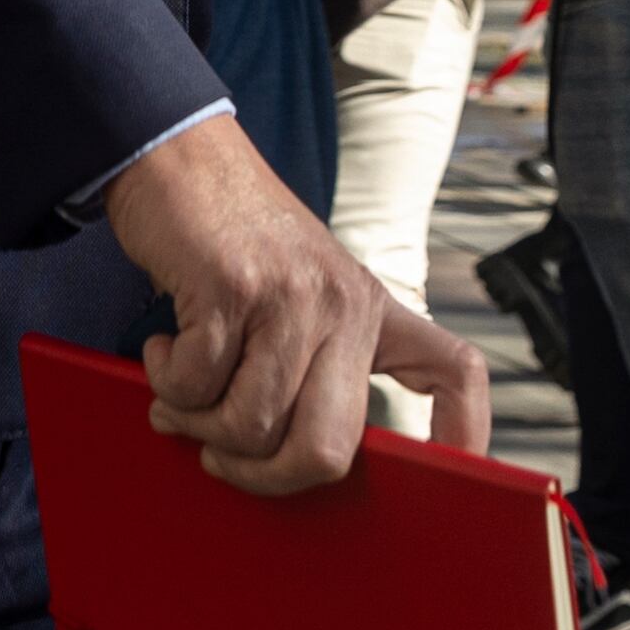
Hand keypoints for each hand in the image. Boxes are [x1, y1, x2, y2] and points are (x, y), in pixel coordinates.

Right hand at [107, 114, 486, 487]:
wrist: (180, 155)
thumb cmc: (232, 235)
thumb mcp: (301, 289)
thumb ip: (311, 364)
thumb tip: (283, 463)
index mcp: (371, 308)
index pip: (454, 371)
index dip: (462, 432)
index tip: (441, 474)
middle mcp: (344, 304)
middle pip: (329, 449)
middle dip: (264, 474)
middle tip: (224, 453)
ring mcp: (291, 297)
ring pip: (251, 428)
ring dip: (199, 423)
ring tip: (184, 385)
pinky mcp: (232, 290)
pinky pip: (196, 389)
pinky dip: (169, 386)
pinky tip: (166, 349)